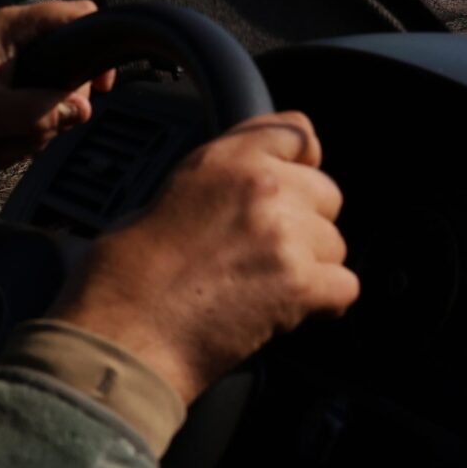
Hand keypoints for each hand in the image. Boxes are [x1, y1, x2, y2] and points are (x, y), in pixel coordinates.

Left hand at [0, 0, 118, 180]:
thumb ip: (43, 110)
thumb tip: (84, 109)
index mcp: (9, 28)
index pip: (76, 14)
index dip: (96, 48)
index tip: (100, 87)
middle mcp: (6, 36)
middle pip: (64, 63)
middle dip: (58, 105)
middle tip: (40, 132)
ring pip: (44, 89)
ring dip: (34, 124)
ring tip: (6, 146)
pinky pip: (21, 100)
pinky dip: (16, 126)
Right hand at [53, 112, 357, 404]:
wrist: (121, 334)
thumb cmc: (125, 278)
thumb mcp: (167, 197)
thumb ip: (219, 185)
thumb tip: (245, 198)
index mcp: (225, 158)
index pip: (299, 133)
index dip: (302, 164)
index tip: (297, 183)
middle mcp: (262, 186)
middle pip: (327, 193)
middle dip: (308, 223)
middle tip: (272, 253)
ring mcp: (285, 234)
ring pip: (336, 244)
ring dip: (314, 267)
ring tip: (268, 288)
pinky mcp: (299, 284)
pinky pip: (345, 287)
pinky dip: (326, 303)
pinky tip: (294, 312)